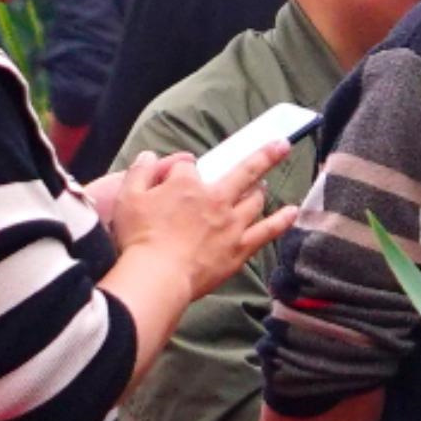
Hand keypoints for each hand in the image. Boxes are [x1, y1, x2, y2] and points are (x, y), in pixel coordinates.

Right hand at [94, 149, 298, 300]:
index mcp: (187, 185)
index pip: (189, 167)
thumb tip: (149, 157)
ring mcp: (231, 224)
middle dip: (265, 155)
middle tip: (281, 144)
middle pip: (244, 171)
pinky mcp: (239, 248)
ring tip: (263, 185)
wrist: (158, 276)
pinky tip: (293, 212)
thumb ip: (139, 173)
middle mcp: (216, 199)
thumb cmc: (139, 238)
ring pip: (254, 200)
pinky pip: (267, 231)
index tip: (177, 175)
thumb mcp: (127, 198)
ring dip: (260, 190)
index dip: (182, 169)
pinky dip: (282, 220)